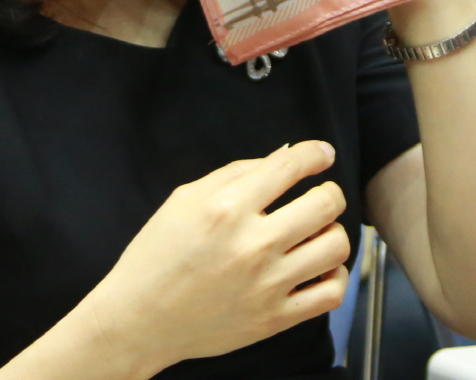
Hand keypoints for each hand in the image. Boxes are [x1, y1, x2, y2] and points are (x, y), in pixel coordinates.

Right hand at [63, 142, 351, 372]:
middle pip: (325, 203)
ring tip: (318, 234)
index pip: (290, 166)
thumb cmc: (157, 257)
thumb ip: (236, 173)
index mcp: (226, 208)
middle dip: (329, 192)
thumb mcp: (184, 199)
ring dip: (333, 232)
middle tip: (320, 196)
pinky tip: (319, 268)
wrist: (139, 321)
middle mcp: (251, 244)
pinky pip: (331, 293)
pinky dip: (335, 276)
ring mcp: (266, 285)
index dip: (315, 153)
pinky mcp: (273, 319)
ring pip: (336, 246)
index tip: (322, 154)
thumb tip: (283, 155)